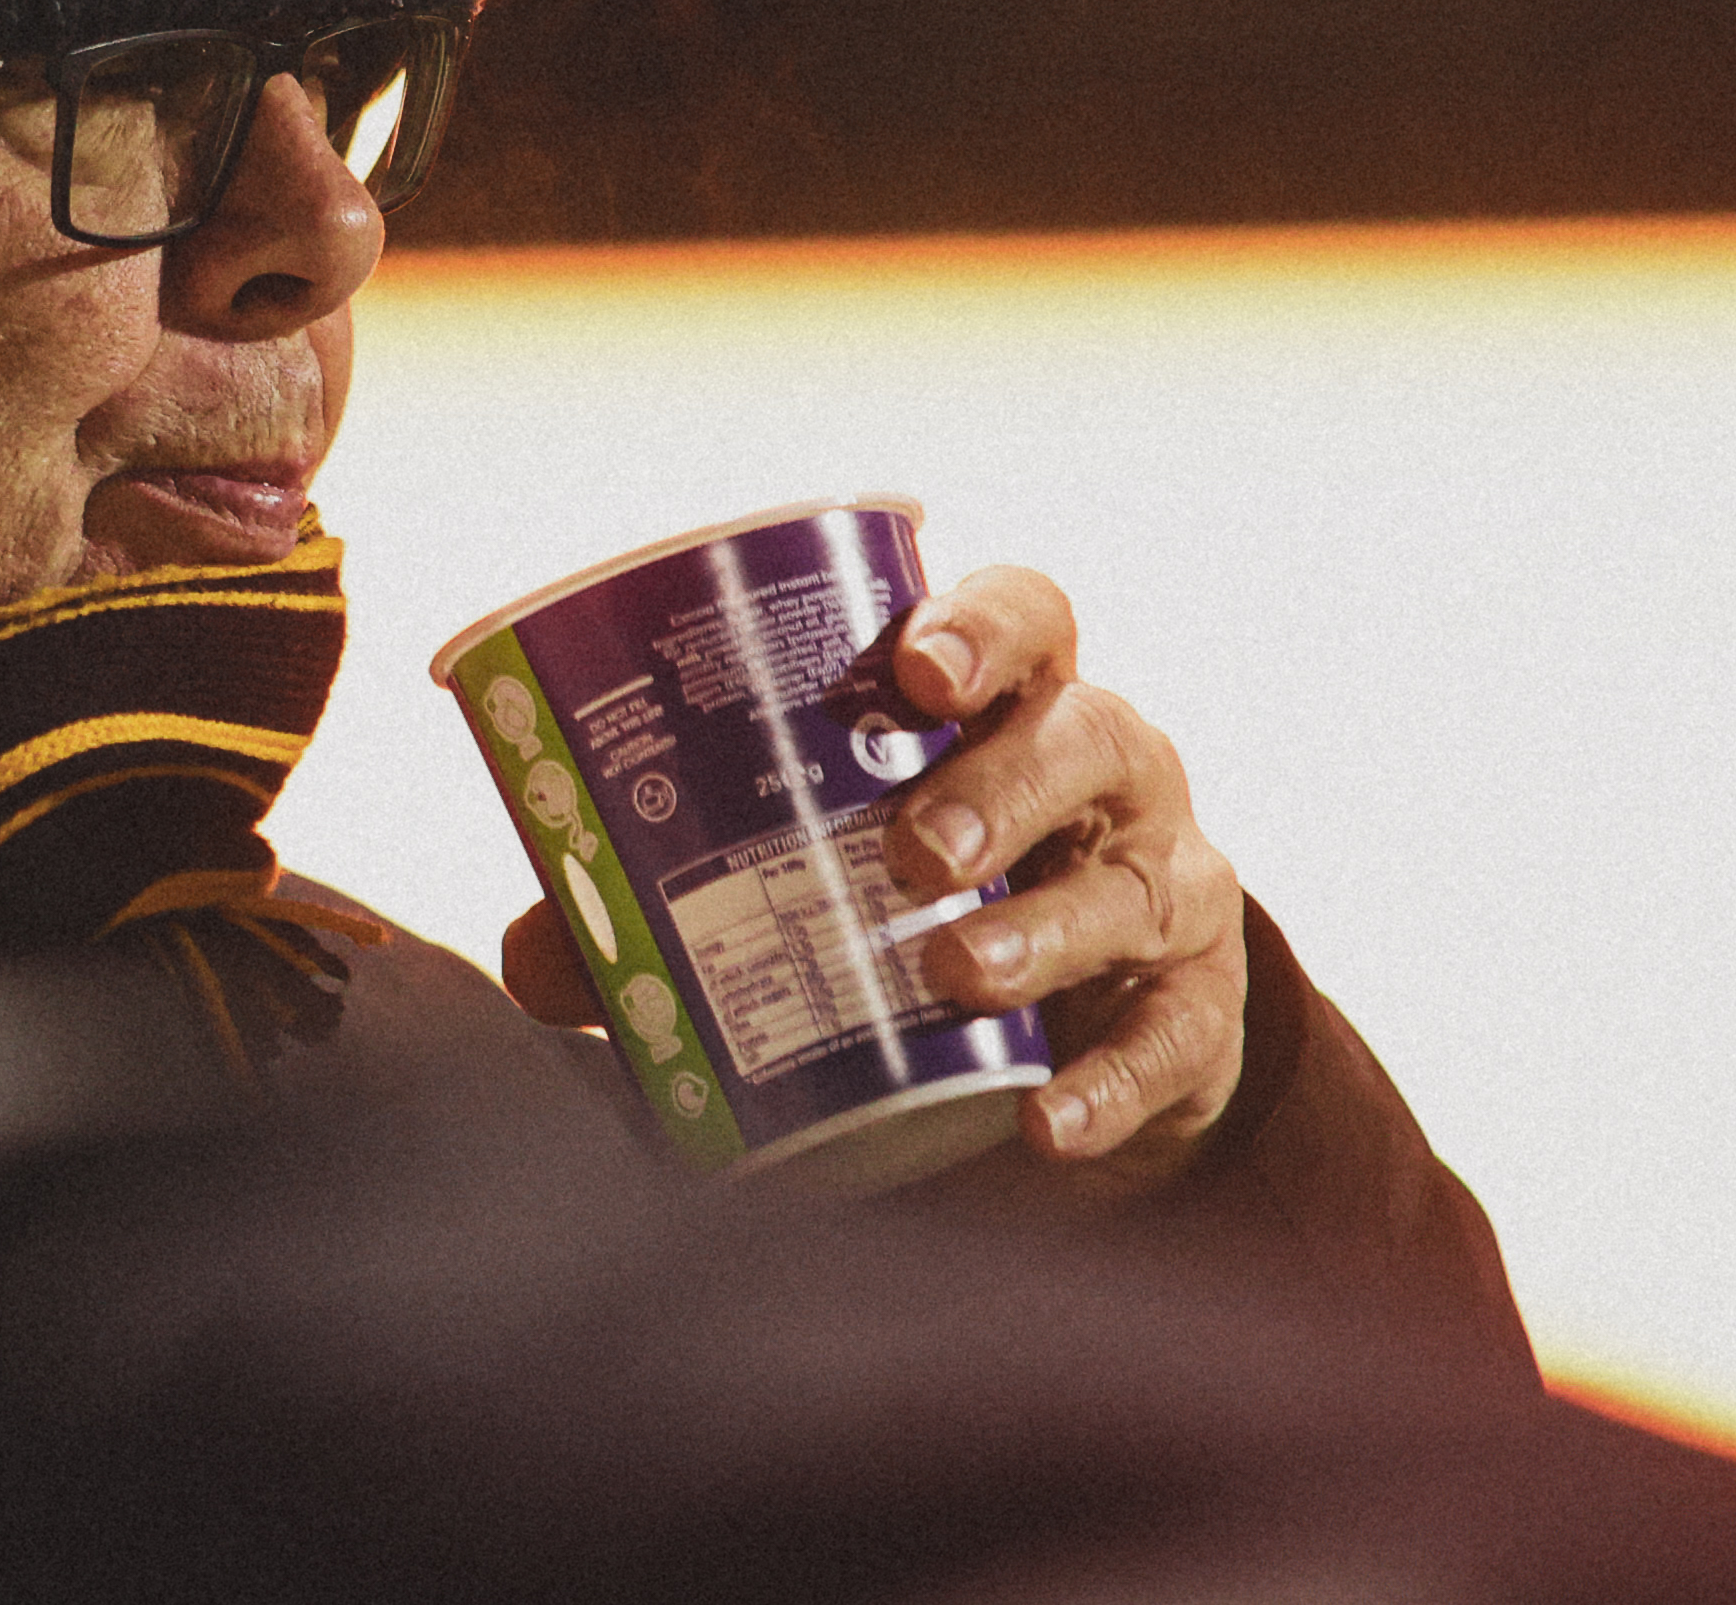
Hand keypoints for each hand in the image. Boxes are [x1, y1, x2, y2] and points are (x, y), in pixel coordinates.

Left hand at [493, 562, 1250, 1180]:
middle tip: (912, 847)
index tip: (912, 670)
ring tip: (953, 971)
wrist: (1079, 1046)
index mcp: (1014, 708)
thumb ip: (669, 907)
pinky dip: (1107, 1082)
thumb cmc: (928, 911)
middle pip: (1087, 736)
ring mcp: (1166, 888)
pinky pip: (1173, 1038)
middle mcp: (1111, 775)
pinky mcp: (1200, 1013)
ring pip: (1133, 884)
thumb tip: (535, 949)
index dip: (979, 627)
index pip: (1027, 620)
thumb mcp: (825, 883)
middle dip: (1001, 783)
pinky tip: (1043, 1116)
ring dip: (1042, 928)